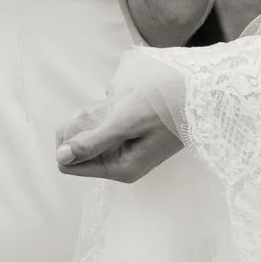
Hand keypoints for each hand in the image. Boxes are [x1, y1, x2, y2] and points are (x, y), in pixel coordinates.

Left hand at [57, 104, 181, 185]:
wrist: (199, 93)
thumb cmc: (165, 105)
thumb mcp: (125, 122)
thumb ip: (93, 141)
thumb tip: (61, 157)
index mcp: (119, 168)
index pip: (67, 164)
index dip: (69, 139)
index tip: (91, 120)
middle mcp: (120, 165)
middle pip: (76, 148)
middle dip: (84, 124)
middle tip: (107, 109)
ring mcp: (125, 153)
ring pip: (89, 134)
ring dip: (96, 115)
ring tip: (119, 105)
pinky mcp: (130, 139)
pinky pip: (103, 126)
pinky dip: (106, 112)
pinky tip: (124, 104)